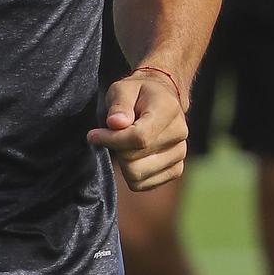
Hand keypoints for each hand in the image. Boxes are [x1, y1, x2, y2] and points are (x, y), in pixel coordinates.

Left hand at [88, 71, 190, 191]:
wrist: (161, 99)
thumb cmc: (137, 93)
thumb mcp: (123, 88)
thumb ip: (119, 104)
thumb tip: (115, 124)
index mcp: (169, 110)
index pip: (139, 137)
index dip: (112, 140)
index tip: (94, 135)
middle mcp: (179, 133)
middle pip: (135, 160)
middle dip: (116, 150)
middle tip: (110, 136)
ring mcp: (180, 153)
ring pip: (138, 175)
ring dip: (122, 163)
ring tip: (123, 145)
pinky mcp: (175, 169)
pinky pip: (144, 185)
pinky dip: (130, 175)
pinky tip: (130, 157)